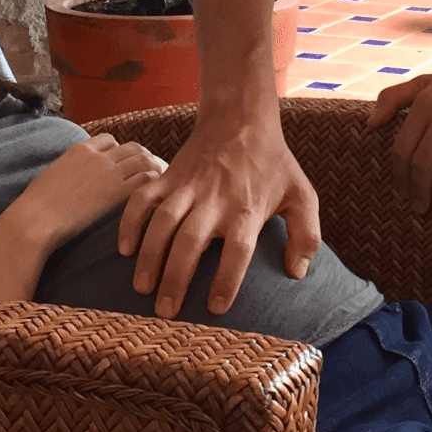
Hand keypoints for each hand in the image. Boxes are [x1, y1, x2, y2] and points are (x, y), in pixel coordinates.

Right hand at [13, 134, 166, 254]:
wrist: (35, 219)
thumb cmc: (37, 205)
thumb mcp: (52, 175)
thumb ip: (68, 170)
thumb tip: (71, 178)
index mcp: (79, 149)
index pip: (111, 140)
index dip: (123, 151)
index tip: (129, 164)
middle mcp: (97, 156)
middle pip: (133, 148)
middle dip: (145, 158)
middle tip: (156, 173)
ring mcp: (108, 172)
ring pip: (144, 160)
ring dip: (156, 169)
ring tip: (164, 183)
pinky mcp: (116, 191)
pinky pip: (146, 179)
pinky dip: (157, 183)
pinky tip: (160, 195)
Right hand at [117, 111, 320, 318]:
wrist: (241, 119)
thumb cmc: (274, 164)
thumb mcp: (302, 195)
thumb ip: (306, 235)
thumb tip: (297, 273)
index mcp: (247, 209)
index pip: (237, 251)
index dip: (227, 280)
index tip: (215, 308)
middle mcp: (214, 200)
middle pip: (192, 242)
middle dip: (176, 278)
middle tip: (165, 311)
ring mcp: (187, 187)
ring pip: (162, 223)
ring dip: (150, 257)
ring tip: (142, 289)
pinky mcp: (167, 176)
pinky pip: (141, 199)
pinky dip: (130, 222)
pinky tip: (125, 250)